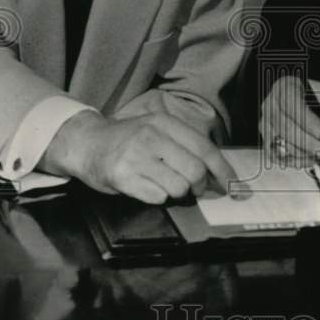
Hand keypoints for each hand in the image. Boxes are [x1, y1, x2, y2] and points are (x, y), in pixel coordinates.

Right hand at [40, 110, 241, 203]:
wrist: (86, 143)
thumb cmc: (128, 140)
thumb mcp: (156, 129)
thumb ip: (183, 145)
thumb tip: (216, 171)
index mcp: (165, 122)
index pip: (204, 148)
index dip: (222, 169)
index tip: (232, 185)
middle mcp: (151, 136)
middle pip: (195, 170)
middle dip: (200, 185)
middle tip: (194, 189)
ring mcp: (136, 156)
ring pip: (178, 187)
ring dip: (177, 192)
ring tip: (165, 184)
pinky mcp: (122, 176)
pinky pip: (157, 197)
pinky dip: (157, 197)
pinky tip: (146, 187)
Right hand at [259, 76, 319, 163]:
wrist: (319, 112)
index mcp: (286, 86)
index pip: (290, 101)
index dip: (305, 119)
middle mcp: (271, 104)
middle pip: (284, 125)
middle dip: (307, 141)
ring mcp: (267, 124)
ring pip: (280, 142)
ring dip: (303, 152)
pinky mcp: (268, 142)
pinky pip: (276, 156)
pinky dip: (295, 161)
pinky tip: (310, 159)